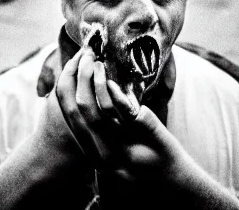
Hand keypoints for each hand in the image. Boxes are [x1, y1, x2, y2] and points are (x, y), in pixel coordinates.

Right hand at [56, 47, 238, 208]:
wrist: (173, 182)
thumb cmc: (140, 158)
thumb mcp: (111, 148)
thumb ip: (97, 126)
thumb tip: (86, 89)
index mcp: (91, 151)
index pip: (68, 111)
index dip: (66, 82)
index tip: (72, 62)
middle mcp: (101, 151)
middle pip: (80, 106)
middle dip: (80, 75)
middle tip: (85, 55)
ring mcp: (121, 146)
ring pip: (100, 108)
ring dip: (96, 79)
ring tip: (98, 62)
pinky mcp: (142, 136)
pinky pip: (124, 111)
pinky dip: (115, 93)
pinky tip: (114, 81)